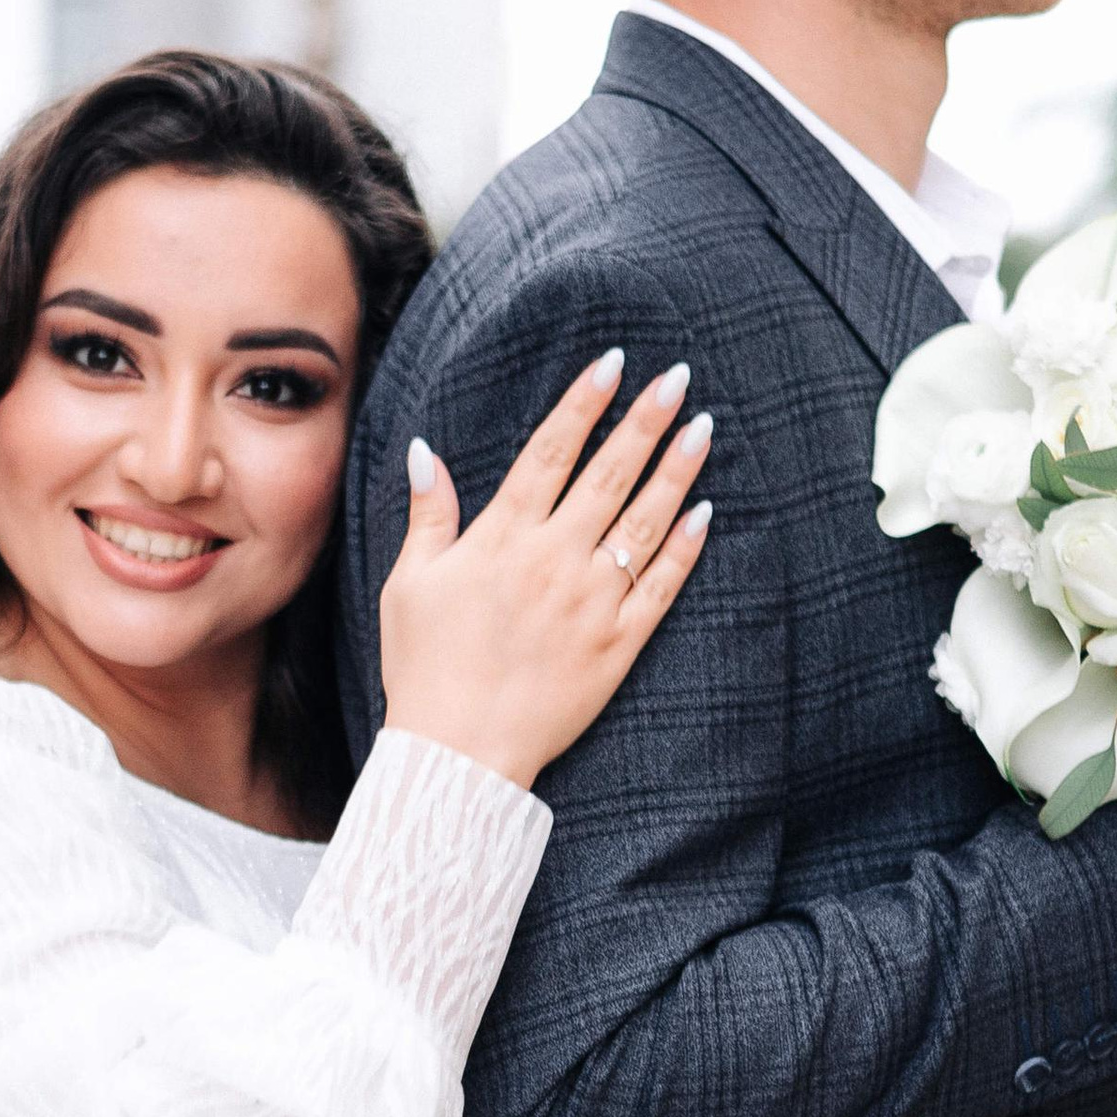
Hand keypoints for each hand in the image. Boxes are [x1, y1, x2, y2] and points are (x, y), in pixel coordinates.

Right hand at [380, 351, 713, 788]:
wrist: (460, 753)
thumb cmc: (425, 668)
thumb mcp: (409, 585)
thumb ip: (429, 515)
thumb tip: (426, 450)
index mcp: (502, 538)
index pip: (550, 452)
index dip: (584, 403)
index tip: (613, 362)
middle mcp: (553, 560)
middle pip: (609, 474)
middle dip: (645, 420)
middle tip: (678, 376)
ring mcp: (592, 602)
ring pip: (646, 522)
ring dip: (678, 471)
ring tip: (704, 427)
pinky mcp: (618, 645)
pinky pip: (661, 587)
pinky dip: (686, 547)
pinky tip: (706, 510)